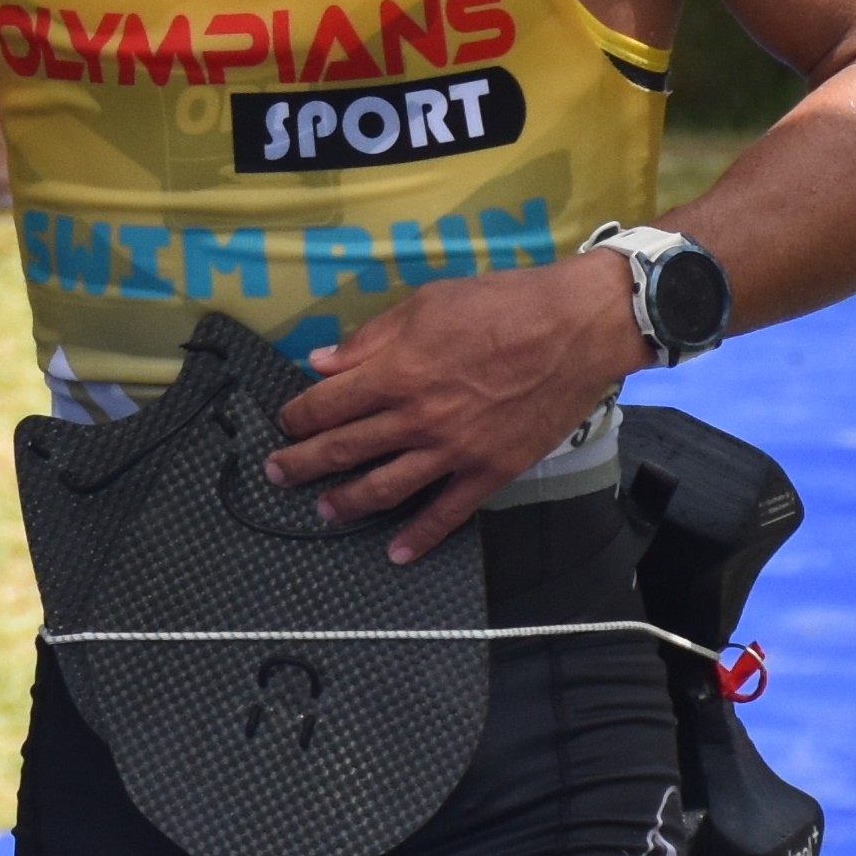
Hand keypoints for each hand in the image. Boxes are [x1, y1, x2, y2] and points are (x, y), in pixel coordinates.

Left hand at [264, 256, 641, 553]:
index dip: (298, 415)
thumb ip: (371, 337)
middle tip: (278, 473)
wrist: (577, 327)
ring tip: (324, 509)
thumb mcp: (428, 303)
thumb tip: (322, 362)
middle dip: (302, 463)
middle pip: (343, 449)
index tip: (287, 422)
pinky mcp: (489, 470)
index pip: (326, 403)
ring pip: (384, 487)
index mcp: (396, 370)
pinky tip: (396, 552)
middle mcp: (417, 417)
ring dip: (347, 501)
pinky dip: (418, 536)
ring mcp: (453, 450)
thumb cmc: (503, 304)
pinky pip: (446, 512)